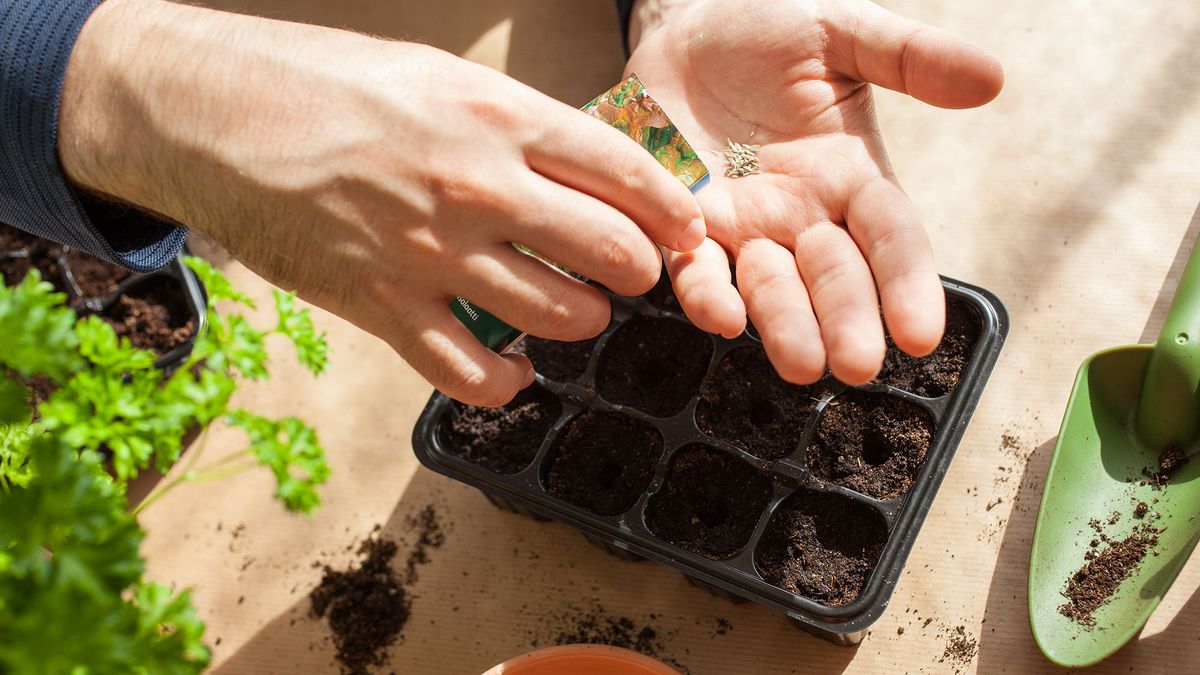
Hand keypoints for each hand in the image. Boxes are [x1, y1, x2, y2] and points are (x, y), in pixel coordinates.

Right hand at [59, 0, 705, 406]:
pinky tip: (515, 366)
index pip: (628, 174)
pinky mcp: (384, 308)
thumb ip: (517, 125)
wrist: (213, 115)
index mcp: (498, 117)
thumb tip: (589, 170)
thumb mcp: (439, 77)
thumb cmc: (326, 85)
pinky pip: (476, 374)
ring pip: (561, 316)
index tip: (685, 234)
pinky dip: (509, 380)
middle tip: (629, 273)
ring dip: (582, 320)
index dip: (673, 213)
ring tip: (571, 309)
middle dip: (639, 272)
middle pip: (613, 253)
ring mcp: (432, 253)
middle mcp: (478, 186)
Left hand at [627, 0, 1001, 383]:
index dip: (907, 283)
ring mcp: (744, 227)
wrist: (683, 26)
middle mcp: (802, 215)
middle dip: (847, 321)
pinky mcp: (684, 228)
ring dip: (785, 324)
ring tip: (800, 362)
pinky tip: (721, 316)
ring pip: (769, 288)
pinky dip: (707, 294)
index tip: (921, 332)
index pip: (890, 237)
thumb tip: (991, 80)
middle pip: (834, 277)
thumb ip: (908, 56)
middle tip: (856, 365)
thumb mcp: (842, 30)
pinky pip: (697, 270)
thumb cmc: (768, 27)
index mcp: (852, 177)